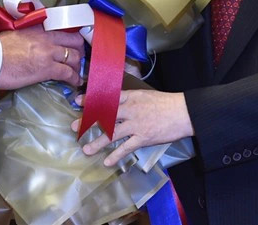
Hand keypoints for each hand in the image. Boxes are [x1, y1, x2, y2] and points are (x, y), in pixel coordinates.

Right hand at [0, 25, 83, 89]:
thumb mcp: (16, 33)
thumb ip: (28, 34)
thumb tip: (29, 39)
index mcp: (39, 28)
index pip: (63, 29)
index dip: (71, 38)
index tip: (72, 44)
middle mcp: (48, 37)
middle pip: (74, 42)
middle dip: (78, 51)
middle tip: (77, 58)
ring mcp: (49, 52)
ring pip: (74, 57)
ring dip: (77, 66)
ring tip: (76, 72)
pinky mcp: (48, 68)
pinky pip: (68, 73)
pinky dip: (74, 78)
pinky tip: (75, 82)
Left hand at [71, 89, 193, 166]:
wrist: (182, 112)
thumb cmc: (165, 103)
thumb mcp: (145, 95)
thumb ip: (131, 99)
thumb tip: (117, 103)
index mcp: (131, 97)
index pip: (107, 98)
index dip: (91, 99)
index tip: (78, 102)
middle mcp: (130, 110)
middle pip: (104, 116)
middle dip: (88, 122)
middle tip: (75, 127)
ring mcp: (136, 124)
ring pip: (112, 133)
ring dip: (98, 142)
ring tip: (86, 150)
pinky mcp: (143, 138)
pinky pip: (126, 148)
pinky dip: (116, 155)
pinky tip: (108, 162)